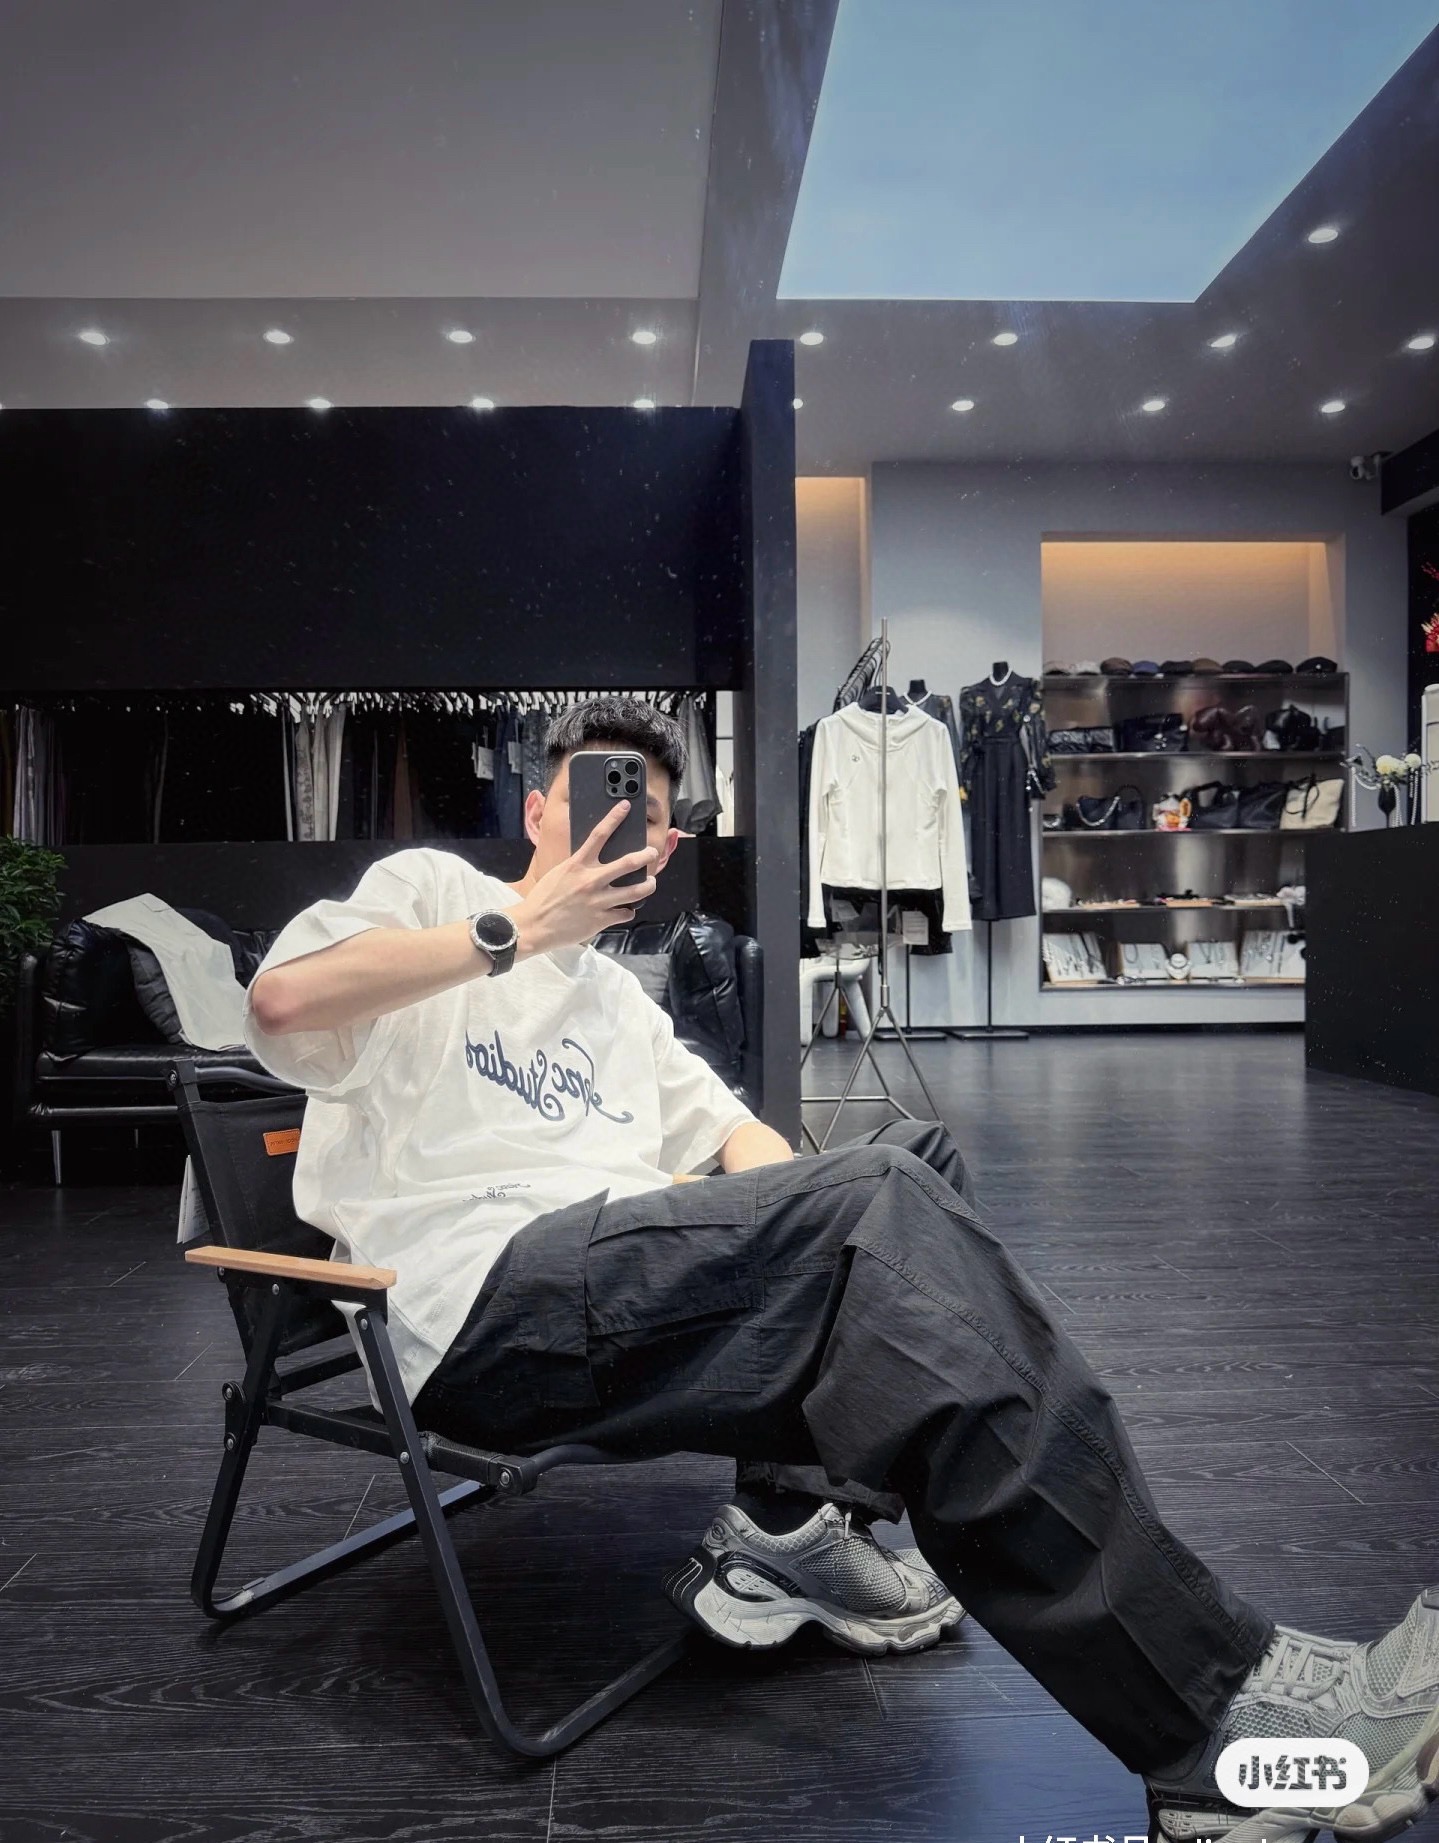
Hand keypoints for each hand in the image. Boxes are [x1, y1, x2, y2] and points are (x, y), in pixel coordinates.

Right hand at [511, 802, 658, 956]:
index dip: (614, 818)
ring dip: (648, 886)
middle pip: (628, 863)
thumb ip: (579, 866)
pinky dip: (627, 911)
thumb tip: (596, 860)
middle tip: (653, 853)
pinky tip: (625, 910)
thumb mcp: (559, 873)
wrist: (533, 926)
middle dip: (646, 855)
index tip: (625, 806)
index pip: (599, 835)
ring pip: (636, 891)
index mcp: (577, 865)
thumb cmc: (544, 899)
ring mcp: (598, 901)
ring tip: (650, 883)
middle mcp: (590, 880)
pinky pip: (626, 913)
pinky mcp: (601, 920)